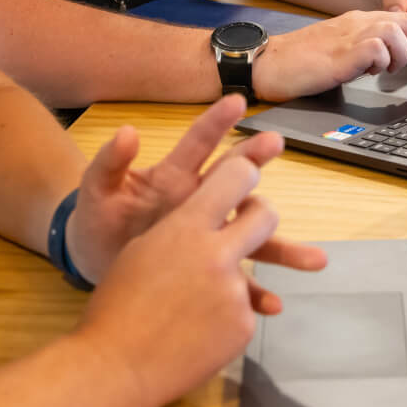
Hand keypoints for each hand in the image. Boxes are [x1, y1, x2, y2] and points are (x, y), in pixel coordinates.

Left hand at [65, 94, 324, 295]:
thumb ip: (109, 164)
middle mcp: (200, 202)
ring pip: (251, 235)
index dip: (216, 122)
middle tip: (277, 143)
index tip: (237, 101)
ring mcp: (208, 237)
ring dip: (282, 241)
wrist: (92, 263)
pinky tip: (272, 305)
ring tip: (314, 256)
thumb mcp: (97, 193)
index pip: (199, 145)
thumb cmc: (98, 220)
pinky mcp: (206, 271)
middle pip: (236, 179)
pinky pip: (236, 281)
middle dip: (255, 159)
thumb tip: (127, 131)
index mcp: (174, 178)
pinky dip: (255, 293)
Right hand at [73, 155, 321, 406]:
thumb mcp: (142, 249)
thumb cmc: (117, 304)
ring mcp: (233, 292)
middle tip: (251, 222)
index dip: (245, 172)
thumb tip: (205, 220)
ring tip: (196, 301)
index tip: (247, 176)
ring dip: (230, 279)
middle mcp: (217, 253)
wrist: (115, 365)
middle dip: (261, 214)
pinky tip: (196, 331)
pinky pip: (244, 311)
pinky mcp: (242, 326)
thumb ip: (179, 229)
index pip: (235, 178)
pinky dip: (225, 318)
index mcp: (187, 227)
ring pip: (251, 270)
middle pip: (266, 216)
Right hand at [251, 10, 406, 101]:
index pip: (401, 18)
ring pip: (397, 31)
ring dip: (401, 54)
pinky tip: (365, 72)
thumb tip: (384, 60)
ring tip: (384, 70)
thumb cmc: (299, 62)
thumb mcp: (337, 50)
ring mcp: (349, 35)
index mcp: (356, 21)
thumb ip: (361, 49)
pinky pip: (378, 49)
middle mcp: (356, 23)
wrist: (268, 63)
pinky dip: (381, 62)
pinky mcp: (342, 53)